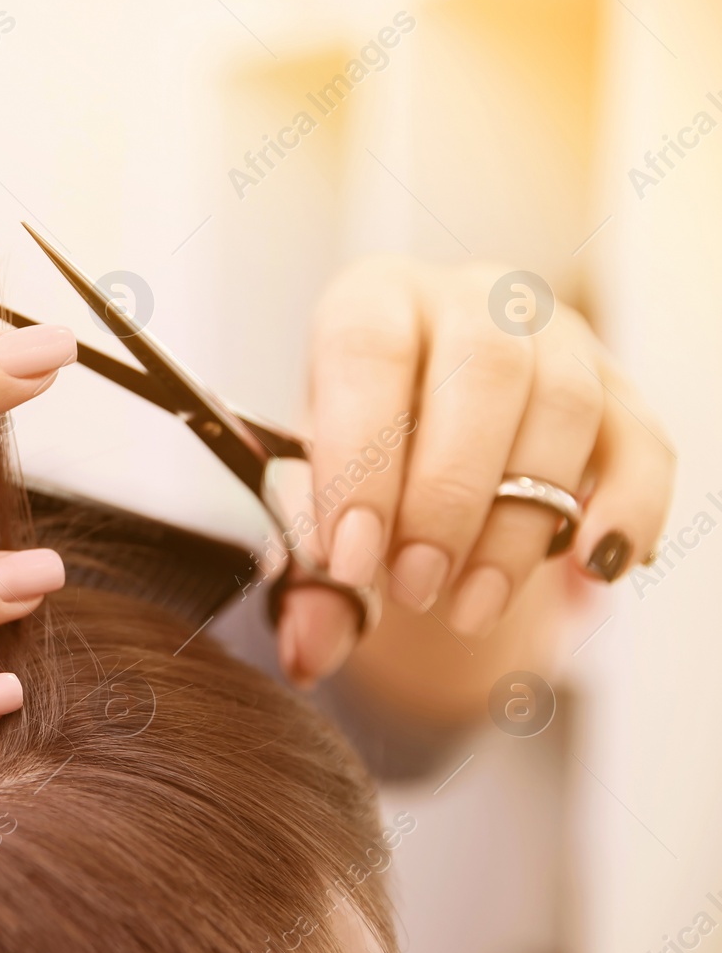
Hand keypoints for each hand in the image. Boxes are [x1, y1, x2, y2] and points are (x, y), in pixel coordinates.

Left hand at [277, 255, 673, 685]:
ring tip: (470, 607)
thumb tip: (308, 652)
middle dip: (447, 497)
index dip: (360, 455)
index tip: (350, 559)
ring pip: (565, 406)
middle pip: (482, 372)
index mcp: (372, 301)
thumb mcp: (314, 505)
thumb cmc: (357, 464)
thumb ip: (307, 575)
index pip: (368, 351)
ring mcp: (557, 339)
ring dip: (520, 522)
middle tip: (414, 589)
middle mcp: (470, 300)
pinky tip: (594, 570)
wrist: (422, 448)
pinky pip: (644, 444)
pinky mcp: (621, 394)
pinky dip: (627, 511)